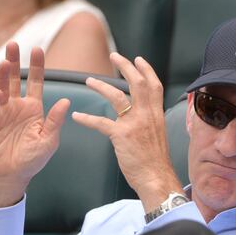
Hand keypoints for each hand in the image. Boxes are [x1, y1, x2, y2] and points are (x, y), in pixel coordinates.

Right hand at [0, 42, 69, 207]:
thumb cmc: (33, 158)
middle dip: (15, 61)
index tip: (37, 49)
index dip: (36, 66)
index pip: (35, 82)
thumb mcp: (49, 140)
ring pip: (1, 88)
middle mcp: (17, 106)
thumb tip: (65, 101)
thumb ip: (55, 121)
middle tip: (14, 43)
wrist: (12, 174)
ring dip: (2, 74)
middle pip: (15, 79)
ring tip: (5, 60)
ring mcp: (2, 112)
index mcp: (34, 108)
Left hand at [72, 53, 182, 211]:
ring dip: (101, 85)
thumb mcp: (158, 135)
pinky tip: (77, 115)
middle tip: (113, 56)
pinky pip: (100, 122)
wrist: (156, 178)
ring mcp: (134, 124)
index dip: (146, 69)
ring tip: (88, 80)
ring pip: (116, 96)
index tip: (138, 59)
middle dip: (125, 66)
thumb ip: (150, 121)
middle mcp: (147, 115)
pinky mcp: (121, 136)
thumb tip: (142, 114)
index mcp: (156, 114)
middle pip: (137, 83)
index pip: (154, 85)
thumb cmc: (155, 161)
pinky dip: (86, 118)